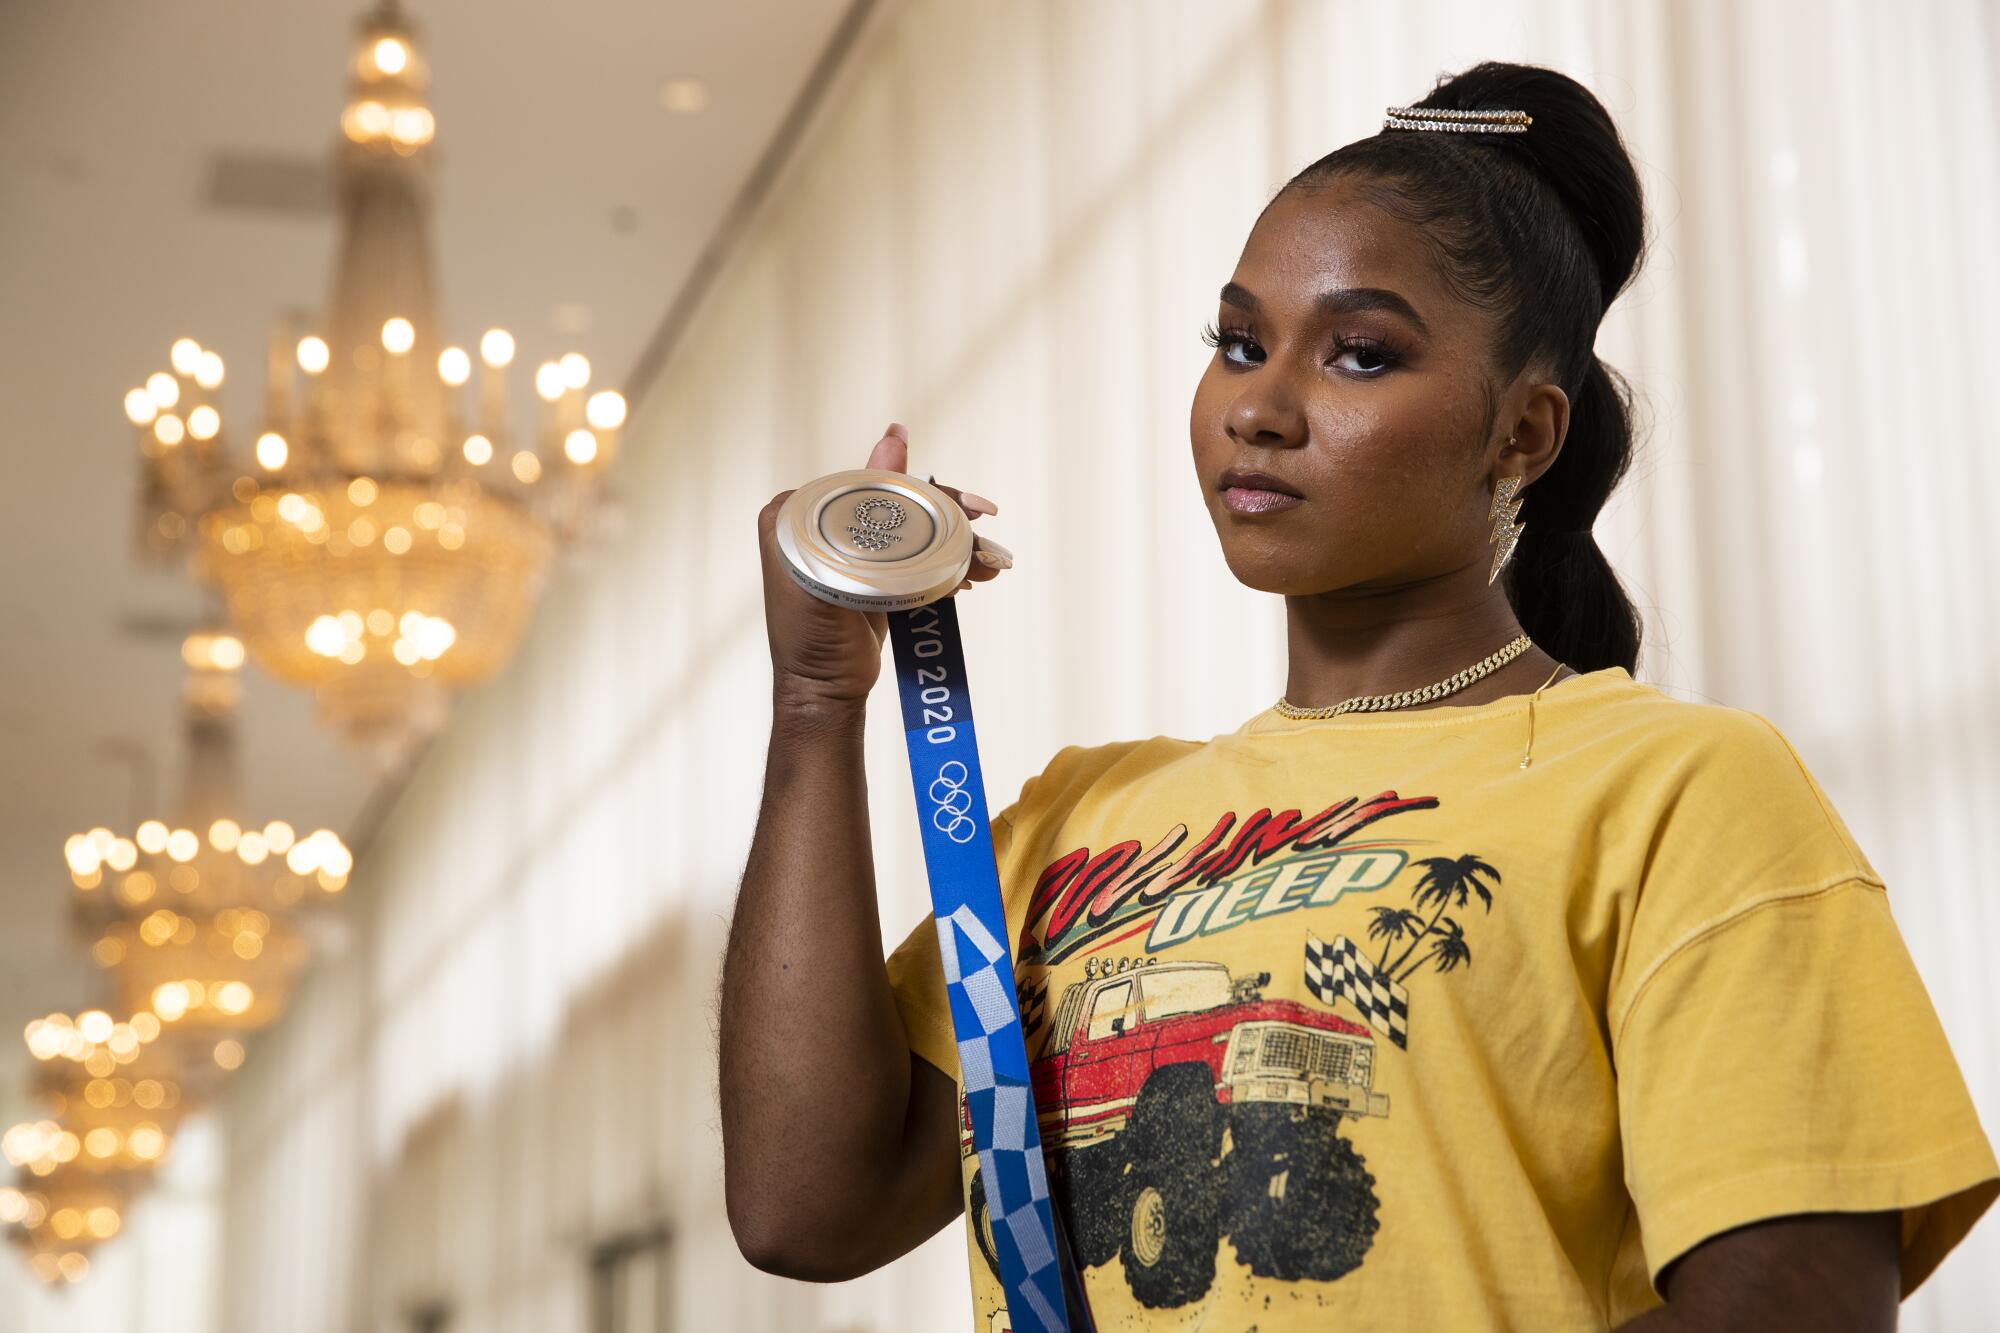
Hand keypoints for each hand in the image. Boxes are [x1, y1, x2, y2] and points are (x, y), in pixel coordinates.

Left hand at [758, 422, 1006, 709]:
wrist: (824, 694)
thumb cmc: (813, 638)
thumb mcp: (838, 568)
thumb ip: (865, 505)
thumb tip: (894, 437)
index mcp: (796, 512)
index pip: (871, 485)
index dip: (923, 490)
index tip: (967, 504)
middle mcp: (817, 526)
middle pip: (896, 506)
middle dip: (948, 518)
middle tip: (986, 526)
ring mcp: (845, 552)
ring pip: (911, 531)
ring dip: (955, 545)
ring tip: (992, 562)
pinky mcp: (868, 577)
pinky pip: (912, 557)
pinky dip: (945, 564)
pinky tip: (974, 573)